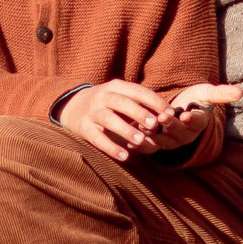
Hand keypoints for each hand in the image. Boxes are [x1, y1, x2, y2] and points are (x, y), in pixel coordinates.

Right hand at [60, 79, 178, 162]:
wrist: (72, 106)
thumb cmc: (108, 104)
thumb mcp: (121, 97)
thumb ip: (141, 104)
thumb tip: (169, 115)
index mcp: (116, 87)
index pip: (138, 91)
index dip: (154, 101)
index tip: (170, 112)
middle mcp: (103, 96)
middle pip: (122, 102)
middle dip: (139, 112)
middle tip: (154, 124)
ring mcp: (92, 112)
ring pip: (109, 119)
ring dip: (126, 129)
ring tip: (141, 140)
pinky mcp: (83, 128)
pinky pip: (97, 138)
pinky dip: (111, 147)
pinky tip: (125, 156)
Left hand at [143, 82, 242, 153]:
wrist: (178, 109)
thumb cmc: (193, 99)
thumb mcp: (206, 93)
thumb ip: (221, 93)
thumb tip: (241, 92)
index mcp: (198, 123)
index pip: (198, 122)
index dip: (192, 119)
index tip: (187, 114)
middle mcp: (186, 135)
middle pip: (179, 133)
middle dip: (171, 125)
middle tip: (164, 116)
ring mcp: (171, 142)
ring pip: (163, 141)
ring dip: (154, 134)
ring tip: (145, 124)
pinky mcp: (156, 145)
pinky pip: (149, 147)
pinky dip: (141, 143)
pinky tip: (132, 135)